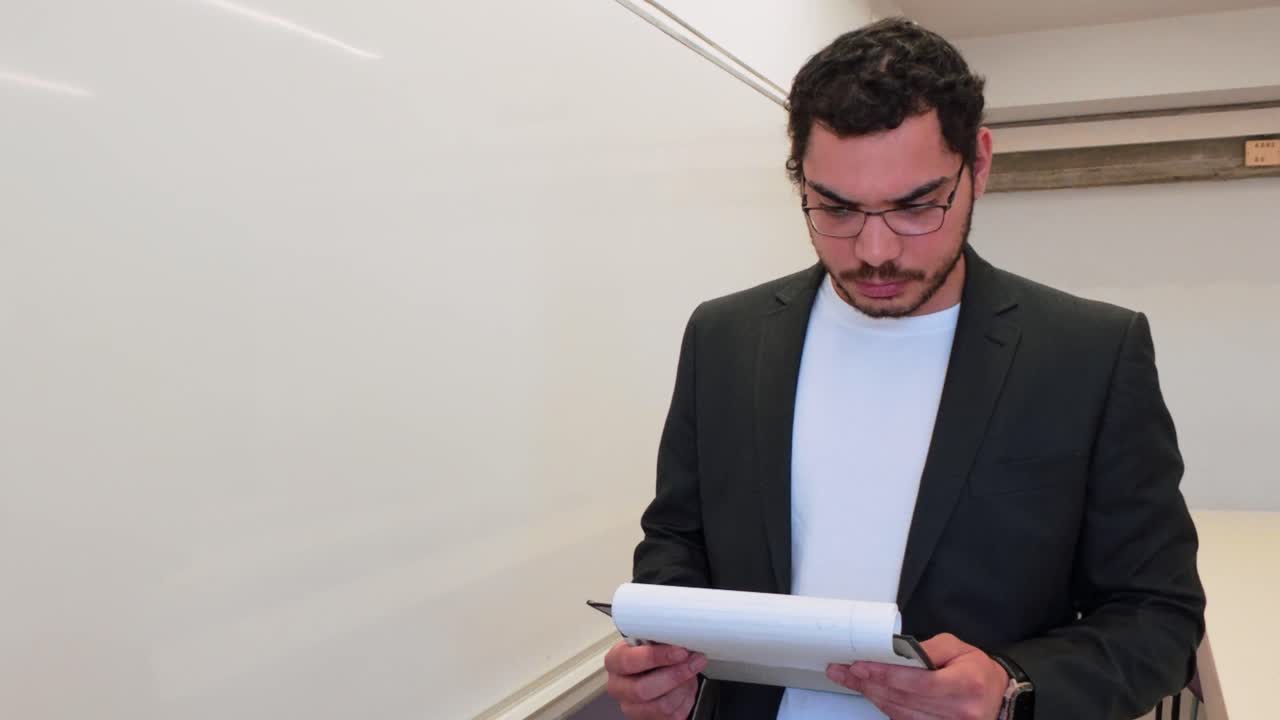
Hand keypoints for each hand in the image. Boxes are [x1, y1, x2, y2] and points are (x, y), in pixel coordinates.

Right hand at [604, 640, 707, 719]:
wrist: (659, 674)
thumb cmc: (654, 657)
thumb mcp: (653, 642)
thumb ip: (661, 640)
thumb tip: (682, 637)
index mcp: (615, 662)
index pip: (629, 661)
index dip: (656, 656)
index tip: (680, 651)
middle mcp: (618, 687)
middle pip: (643, 689)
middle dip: (674, 675)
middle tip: (693, 662)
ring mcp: (631, 707)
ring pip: (661, 705)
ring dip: (683, 688)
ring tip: (692, 674)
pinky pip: (671, 716)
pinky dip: (686, 700)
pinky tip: (687, 688)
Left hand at [826, 633, 1007, 719]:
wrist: (999, 696)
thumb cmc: (976, 669)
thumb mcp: (957, 647)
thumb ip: (927, 648)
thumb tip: (896, 650)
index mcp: (965, 683)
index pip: (917, 682)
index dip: (885, 675)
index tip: (860, 666)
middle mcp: (958, 710)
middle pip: (904, 699)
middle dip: (870, 684)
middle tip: (845, 672)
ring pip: (901, 713)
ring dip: (873, 696)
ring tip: (853, 682)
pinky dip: (887, 708)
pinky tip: (873, 695)